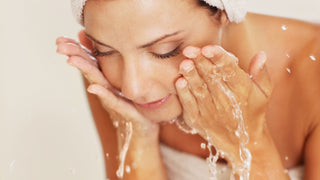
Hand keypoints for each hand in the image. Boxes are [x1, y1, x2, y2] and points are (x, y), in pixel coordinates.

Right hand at [55, 31, 158, 135]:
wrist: (143, 131)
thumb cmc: (132, 106)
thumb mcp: (121, 84)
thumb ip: (109, 69)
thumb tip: (100, 52)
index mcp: (107, 80)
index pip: (90, 62)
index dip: (76, 50)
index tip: (60, 40)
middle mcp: (108, 89)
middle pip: (90, 69)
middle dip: (75, 56)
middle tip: (59, 46)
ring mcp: (114, 99)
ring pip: (98, 82)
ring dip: (85, 70)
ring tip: (72, 59)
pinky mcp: (126, 110)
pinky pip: (114, 101)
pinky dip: (102, 94)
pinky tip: (92, 87)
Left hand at [175, 45, 271, 165]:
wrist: (242, 142)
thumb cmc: (253, 112)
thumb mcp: (264, 93)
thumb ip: (261, 73)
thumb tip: (260, 54)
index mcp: (242, 90)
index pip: (229, 70)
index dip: (218, 58)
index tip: (208, 48)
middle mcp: (226, 100)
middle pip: (211, 77)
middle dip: (200, 62)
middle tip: (189, 49)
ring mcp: (210, 111)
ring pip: (199, 90)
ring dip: (191, 76)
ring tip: (184, 63)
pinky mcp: (198, 120)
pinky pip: (190, 105)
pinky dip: (184, 94)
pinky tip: (180, 82)